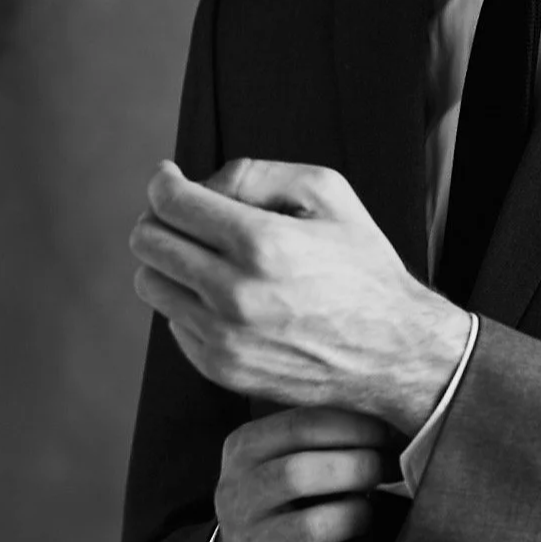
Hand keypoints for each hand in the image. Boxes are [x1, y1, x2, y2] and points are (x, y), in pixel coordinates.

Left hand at [129, 158, 469, 435]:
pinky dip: (188, 301)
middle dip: (158, 217)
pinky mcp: (220, 368)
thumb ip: (258, 173)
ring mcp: (224, 337)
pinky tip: (224, 294)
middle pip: (148, 242)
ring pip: (150, 283)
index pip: (171, 202)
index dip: (162, 183)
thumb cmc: (362, 264)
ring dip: (167, 261)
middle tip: (181, 214)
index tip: (168, 179)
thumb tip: (200, 185)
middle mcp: (235, 293)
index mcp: (262, 242)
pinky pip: (172, 322)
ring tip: (202, 255)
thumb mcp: (329, 193)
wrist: (392, 349)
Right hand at [211, 406, 389, 541]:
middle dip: (358, 466)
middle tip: (385, 468)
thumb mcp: (280, 455)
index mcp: (243, 449)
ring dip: (357, 513)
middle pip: (300, 473)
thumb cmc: (281, 495)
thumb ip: (320, 436)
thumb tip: (389, 430)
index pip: (299, 426)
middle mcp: (236, 495)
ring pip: (316, 525)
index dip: (354, 427)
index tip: (388, 434)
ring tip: (365, 508)